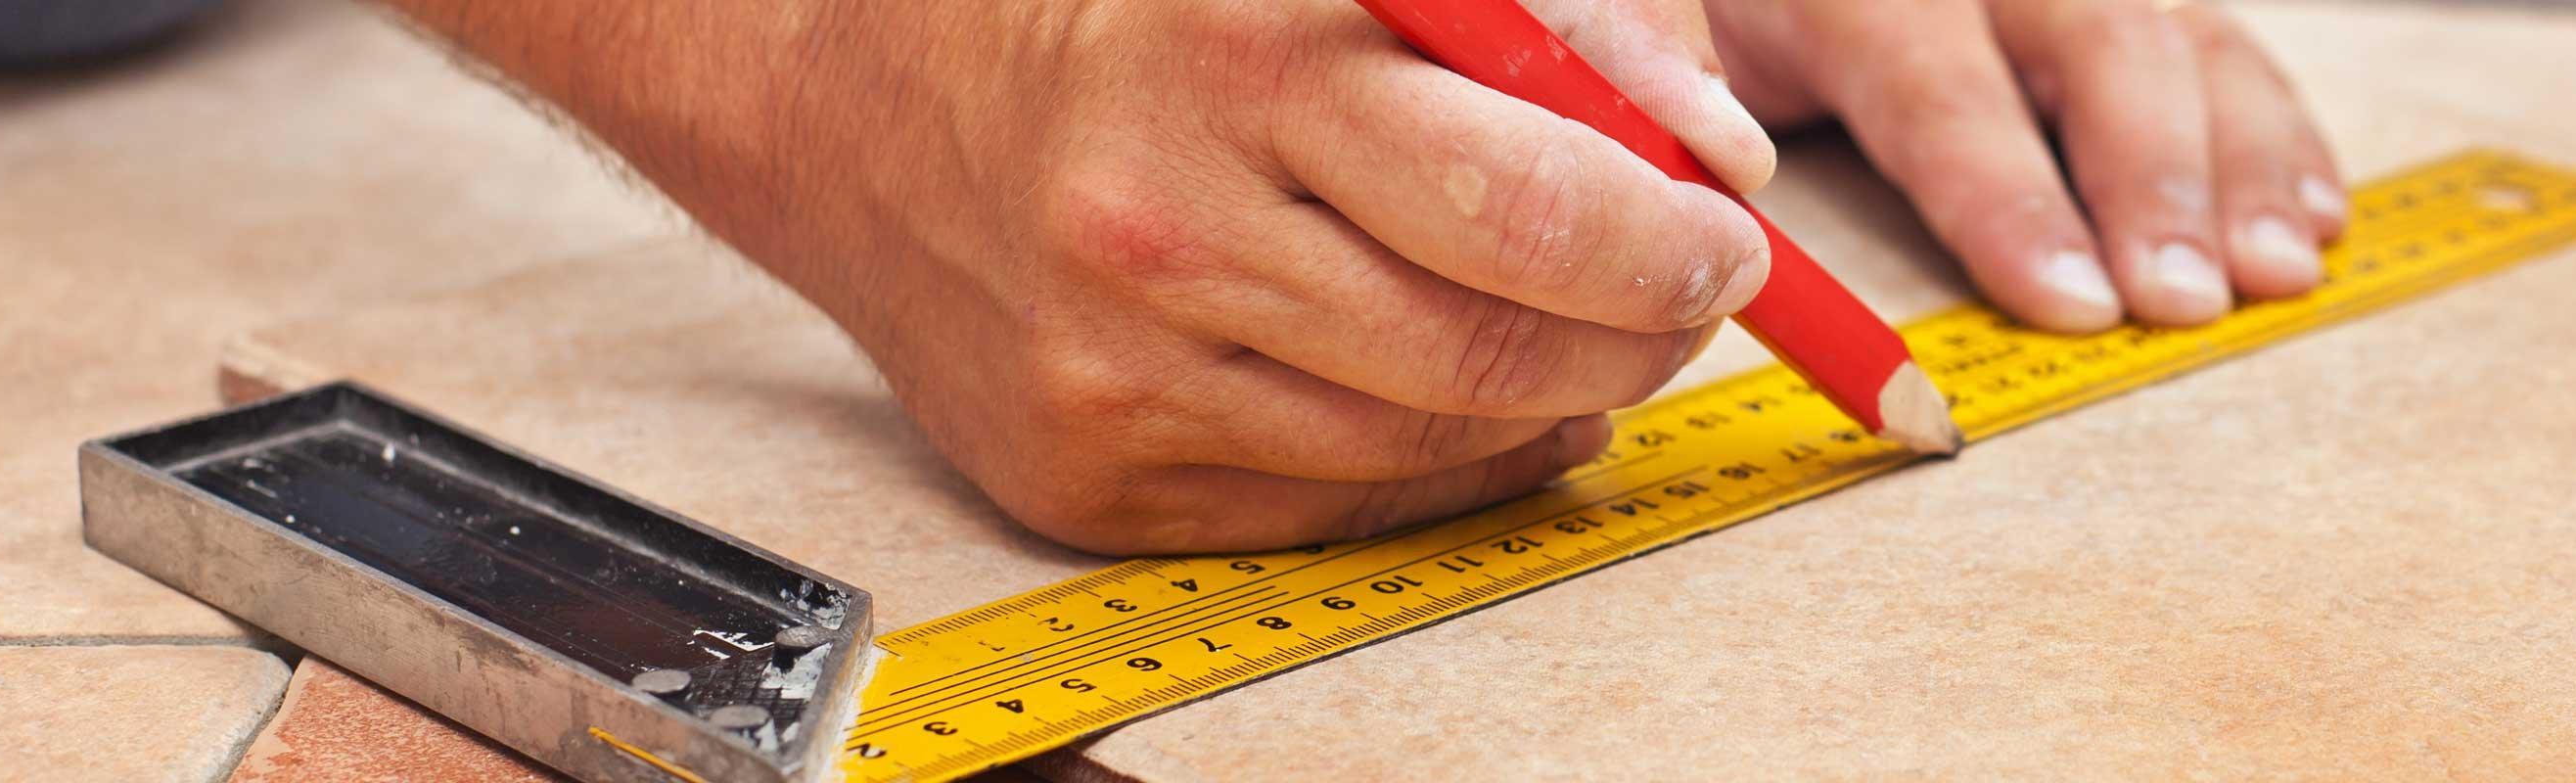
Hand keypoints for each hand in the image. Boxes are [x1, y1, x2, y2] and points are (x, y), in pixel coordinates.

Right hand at [381, 0, 1779, 552]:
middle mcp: (1167, 221)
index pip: (1525, 190)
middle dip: (1642, 327)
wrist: (847, 90)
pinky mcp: (1090, 475)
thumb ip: (1543, 5)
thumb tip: (1700, 138)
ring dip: (1553, 392)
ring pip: (1437, 439)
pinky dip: (1443, 456)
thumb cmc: (1126, 2)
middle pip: (1496, 341)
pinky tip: (1458, 390)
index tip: (1728, 224)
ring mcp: (1122, 368)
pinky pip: (1343, 504)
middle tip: (1688, 287)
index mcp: (1238, 52)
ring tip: (1570, 322)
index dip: (1667, 229)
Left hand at [1707, 0, 2345, 330]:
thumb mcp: (1661, 43)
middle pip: (2091, 39)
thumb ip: (1681, 100)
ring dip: (2242, 161)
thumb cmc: (1707, 22)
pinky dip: (2276, 129)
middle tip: (2187, 301)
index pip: (1938, 80)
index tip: (2076, 306)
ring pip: (2174, 33)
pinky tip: (2314, 212)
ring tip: (2278, 273)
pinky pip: (2217, 35)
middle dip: (2153, 179)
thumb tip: (1727, 200)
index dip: (2010, 197)